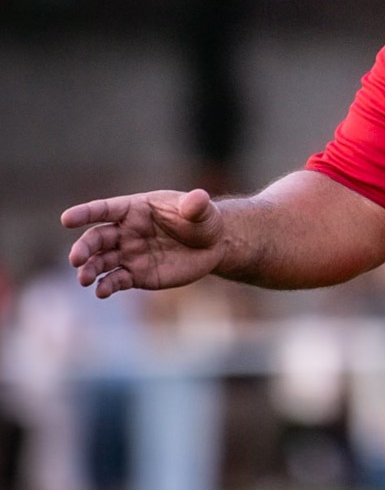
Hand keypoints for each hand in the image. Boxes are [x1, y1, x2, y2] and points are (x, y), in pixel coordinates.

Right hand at [61, 189, 226, 298]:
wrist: (212, 246)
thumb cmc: (202, 220)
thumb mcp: (202, 211)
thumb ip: (196, 205)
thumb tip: (198, 198)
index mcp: (135, 209)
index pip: (105, 209)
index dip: (86, 213)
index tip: (66, 219)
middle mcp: (126, 232)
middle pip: (97, 238)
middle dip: (84, 248)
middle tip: (76, 260)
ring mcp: (129, 254)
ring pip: (101, 261)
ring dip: (90, 269)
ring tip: (84, 279)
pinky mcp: (137, 274)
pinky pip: (117, 280)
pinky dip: (107, 286)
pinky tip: (101, 291)